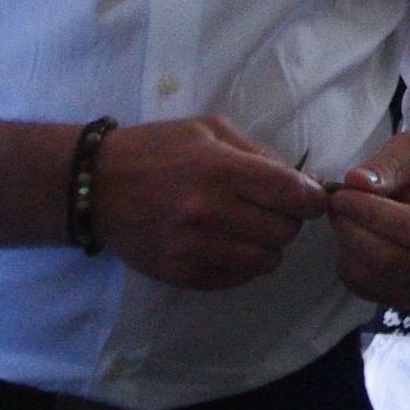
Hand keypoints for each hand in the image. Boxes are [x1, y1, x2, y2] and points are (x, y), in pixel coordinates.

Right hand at [94, 115, 329, 291]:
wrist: (96, 187)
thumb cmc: (156, 150)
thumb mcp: (208, 130)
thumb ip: (258, 154)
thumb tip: (303, 182)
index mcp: (219, 169)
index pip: (293, 194)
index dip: (313, 198)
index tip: (310, 198)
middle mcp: (208, 212)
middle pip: (286, 231)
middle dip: (289, 220)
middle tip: (272, 209)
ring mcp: (194, 249)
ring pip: (267, 261)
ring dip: (268, 245)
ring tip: (249, 227)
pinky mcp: (183, 275)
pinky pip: (239, 278)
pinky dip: (243, 263)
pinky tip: (227, 243)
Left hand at [327, 130, 409, 307]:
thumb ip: (387, 163)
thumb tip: (356, 182)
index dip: (371, 213)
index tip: (342, 195)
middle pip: (390, 258)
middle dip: (351, 229)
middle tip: (335, 204)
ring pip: (373, 276)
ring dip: (346, 245)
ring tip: (343, 218)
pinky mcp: (407, 298)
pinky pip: (363, 288)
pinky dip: (347, 263)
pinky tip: (351, 239)